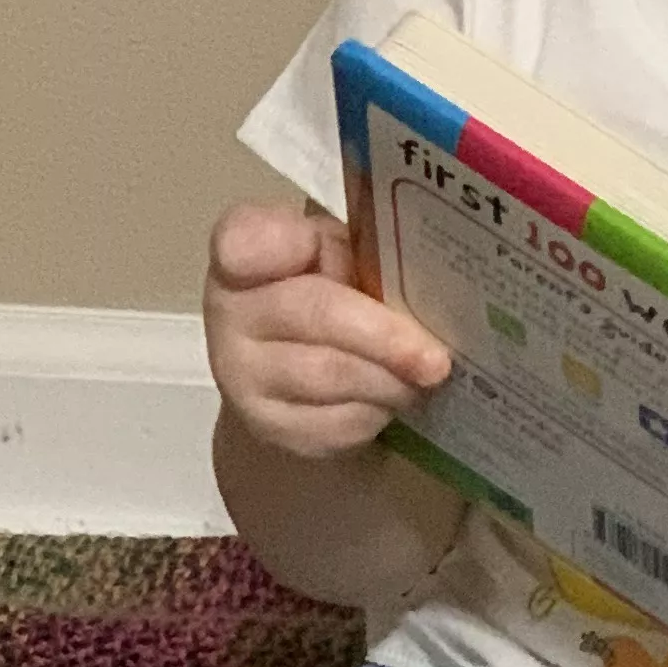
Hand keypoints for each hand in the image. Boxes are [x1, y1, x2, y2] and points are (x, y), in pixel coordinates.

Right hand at [204, 201, 451, 460]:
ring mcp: (241, 375)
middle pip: (314, 315)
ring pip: (329, 377)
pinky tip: (395, 398)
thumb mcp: (336, 254)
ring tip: (428, 375)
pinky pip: (335, 424)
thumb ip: (357, 248)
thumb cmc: (327, 293)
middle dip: (384, 338)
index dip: (274, 241)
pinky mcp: (268, 427)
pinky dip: (377, 412)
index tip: (308, 245)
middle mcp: (230, 311)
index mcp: (246, 251)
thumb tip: (424, 266)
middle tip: (437, 359)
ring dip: (390, 380)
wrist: (293, 369)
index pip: (245, 239)